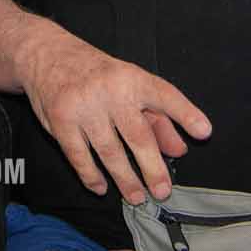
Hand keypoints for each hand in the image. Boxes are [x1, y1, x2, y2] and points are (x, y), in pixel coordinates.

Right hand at [20, 32, 210, 204]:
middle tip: (163, 191)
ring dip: (125, 179)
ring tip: (136, 197)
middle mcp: (109, 91)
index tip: (204, 132)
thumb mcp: (128, 84)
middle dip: (153, 168)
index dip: (185, 113)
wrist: (46, 53)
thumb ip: (157, 116)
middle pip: (137, 135)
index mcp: (131, 77)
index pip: (164, 95)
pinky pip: (79, 156)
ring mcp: (83, 106)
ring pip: (109, 152)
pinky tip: (101, 187)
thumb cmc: (96, 73)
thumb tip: (178, 149)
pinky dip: (91, 176)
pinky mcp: (61, 121)